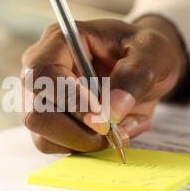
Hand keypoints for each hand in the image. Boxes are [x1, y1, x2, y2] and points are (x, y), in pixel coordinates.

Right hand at [21, 17, 187, 153]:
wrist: (144, 64)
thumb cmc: (143, 49)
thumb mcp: (152, 51)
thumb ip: (135, 76)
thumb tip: (110, 113)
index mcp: (60, 41)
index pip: (44, 75)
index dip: (70, 101)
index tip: (104, 118)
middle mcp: (42, 72)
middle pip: (36, 114)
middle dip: (77, 132)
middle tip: (114, 132)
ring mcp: (42, 100)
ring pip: (44, 138)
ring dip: (85, 143)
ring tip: (120, 131)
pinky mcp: (52, 123)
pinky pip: (58, 147)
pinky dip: (88, 149)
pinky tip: (114, 133)